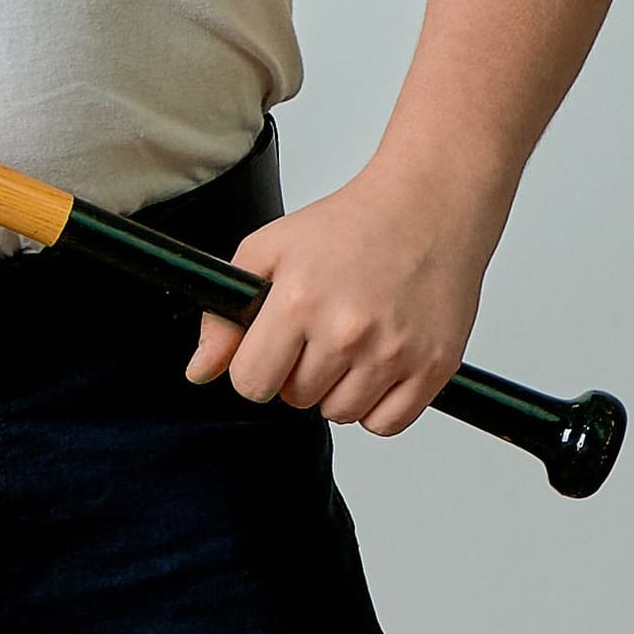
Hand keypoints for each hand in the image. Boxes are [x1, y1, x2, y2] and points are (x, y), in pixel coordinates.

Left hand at [183, 161, 506, 434]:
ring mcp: (394, 352)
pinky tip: (376, 364)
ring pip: (339, 413)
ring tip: (348, 343)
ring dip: (336, 389)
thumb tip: (199, 372)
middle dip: (297, 373)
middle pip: (296, 399)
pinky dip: (376, 405)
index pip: (252, 382)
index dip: (254, 369)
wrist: (425, 209)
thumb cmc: (345, 228)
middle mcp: (345, 332)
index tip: (269, 350)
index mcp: (297, 303)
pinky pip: (386, 424)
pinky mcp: (434, 366)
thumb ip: (223, 316)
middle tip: (317, 333)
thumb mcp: (266, 252)